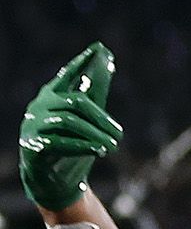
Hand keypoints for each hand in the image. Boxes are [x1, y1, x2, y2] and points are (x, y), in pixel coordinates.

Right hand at [20, 42, 120, 209]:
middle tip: (119, 135)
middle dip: (102, 119)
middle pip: (76, 103)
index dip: (82, 63)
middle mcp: (39, 107)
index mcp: (51, 96)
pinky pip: (58, 142)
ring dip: (95, 134)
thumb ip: (95, 88)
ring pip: (68, 122)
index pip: (67, 75)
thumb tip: (107, 55)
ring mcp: (32, 125)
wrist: (54, 179)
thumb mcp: (86, 116)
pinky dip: (82, 146)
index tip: (99, 48)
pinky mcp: (32, 146)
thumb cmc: (72, 143)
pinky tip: (98, 151)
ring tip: (112, 146)